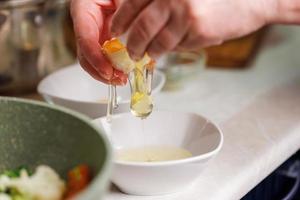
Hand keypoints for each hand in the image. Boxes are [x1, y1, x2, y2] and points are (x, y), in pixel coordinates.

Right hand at [71, 0, 126, 84]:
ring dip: (107, 74)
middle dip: (101, 70)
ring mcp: (95, 35)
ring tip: (122, 79)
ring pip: (94, 61)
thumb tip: (137, 35)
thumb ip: (126, 12)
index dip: (95, 58)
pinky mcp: (105, 42)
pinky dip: (114, 68)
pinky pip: (106, 59)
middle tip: (118, 79)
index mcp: (84, 9)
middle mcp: (86, 25)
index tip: (107, 71)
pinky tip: (123, 73)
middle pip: (85, 54)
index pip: (84, 37)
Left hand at [111, 0, 271, 58]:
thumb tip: (136, 22)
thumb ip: (159, 4)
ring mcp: (184, 12)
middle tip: (131, 52)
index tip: (115, 31)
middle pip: (141, 27)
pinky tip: (173, 47)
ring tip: (147, 55)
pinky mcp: (197, 29)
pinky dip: (172, 50)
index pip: (131, 3)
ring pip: (157, 42)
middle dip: (132, 44)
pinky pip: (177, 47)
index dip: (120, 20)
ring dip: (149, 52)